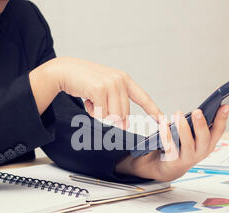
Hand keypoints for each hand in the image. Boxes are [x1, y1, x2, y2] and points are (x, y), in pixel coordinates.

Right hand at [29, 57, 161, 127]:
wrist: (65, 71)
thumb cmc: (85, 82)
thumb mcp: (105, 90)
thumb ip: (116, 104)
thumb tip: (123, 125)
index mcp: (124, 80)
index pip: (143, 98)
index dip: (154, 110)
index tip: (163, 120)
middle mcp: (120, 80)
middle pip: (123, 114)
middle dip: (111, 117)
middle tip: (98, 107)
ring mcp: (110, 83)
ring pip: (113, 115)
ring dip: (101, 114)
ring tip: (92, 101)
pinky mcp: (99, 89)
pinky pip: (101, 113)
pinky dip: (93, 111)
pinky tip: (87, 100)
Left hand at [116, 105, 228, 181]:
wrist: (171, 167)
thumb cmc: (184, 146)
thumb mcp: (196, 136)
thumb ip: (200, 123)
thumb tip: (201, 107)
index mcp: (209, 142)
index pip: (219, 130)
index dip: (222, 118)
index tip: (225, 106)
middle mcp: (201, 151)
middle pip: (204, 138)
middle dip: (201, 124)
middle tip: (197, 111)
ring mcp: (188, 156)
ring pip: (187, 143)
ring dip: (183, 128)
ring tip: (178, 115)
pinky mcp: (174, 160)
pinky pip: (171, 147)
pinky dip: (167, 135)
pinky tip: (164, 125)